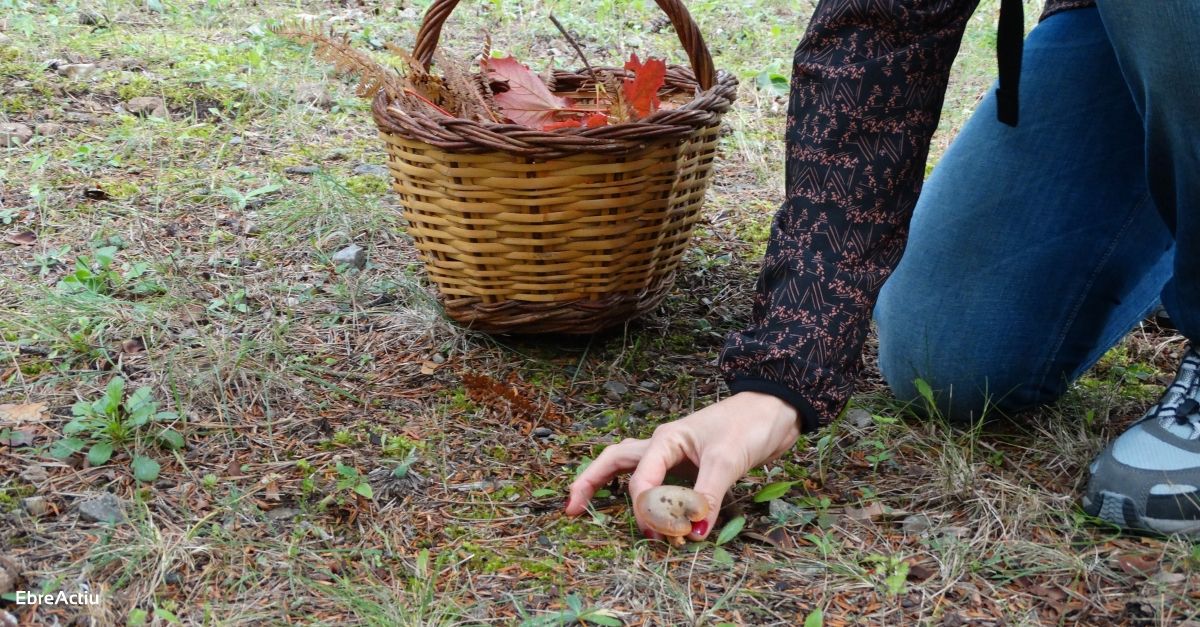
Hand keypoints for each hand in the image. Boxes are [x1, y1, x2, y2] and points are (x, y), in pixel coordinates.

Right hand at [565, 391, 800, 540]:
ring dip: (613, 489)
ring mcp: (675, 456)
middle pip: (615, 462)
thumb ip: (708, 496)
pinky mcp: (691, 466)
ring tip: (590, 507)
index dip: (646, 508)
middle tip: (572, 510)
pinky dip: (647, 497)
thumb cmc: (750, 424)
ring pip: (632, 470)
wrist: (778, 409)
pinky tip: (644, 510)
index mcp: (665, 439)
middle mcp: (664, 446)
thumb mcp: (727, 459)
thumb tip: (693, 534)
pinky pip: (658, 482)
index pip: (641, 478)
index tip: (664, 532)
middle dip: (590, 484)